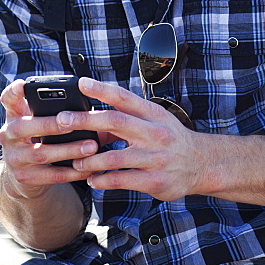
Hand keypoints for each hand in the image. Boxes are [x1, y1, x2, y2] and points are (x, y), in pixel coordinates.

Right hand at [0, 79, 99, 196]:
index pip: (8, 99)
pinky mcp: (24, 178)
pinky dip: (71, 172)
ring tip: (91, 146)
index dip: (13, 91)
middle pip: (22, 127)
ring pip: (40, 153)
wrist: (22, 176)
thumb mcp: (40, 121)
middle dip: (49, 124)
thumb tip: (97, 101)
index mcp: (15, 115)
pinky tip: (88, 168)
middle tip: (71, 121)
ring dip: (68, 149)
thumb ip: (58, 110)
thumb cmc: (40, 138)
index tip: (23, 85)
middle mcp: (9, 135)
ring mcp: (14, 158)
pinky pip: (51, 176)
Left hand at [68, 77, 207, 200]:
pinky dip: (103, 181)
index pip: (125, 98)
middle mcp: (155, 133)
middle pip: (116, 122)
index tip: (81, 83)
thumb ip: (127, 118)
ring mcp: (155, 158)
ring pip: (114, 157)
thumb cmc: (171, 139)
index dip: (102, 89)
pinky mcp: (155, 181)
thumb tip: (92, 116)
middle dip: (86, 120)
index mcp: (153, 114)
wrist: (202, 163)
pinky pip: (122, 181)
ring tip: (76, 164)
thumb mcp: (155, 121)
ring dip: (90, 161)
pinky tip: (93, 180)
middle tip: (62, 120)